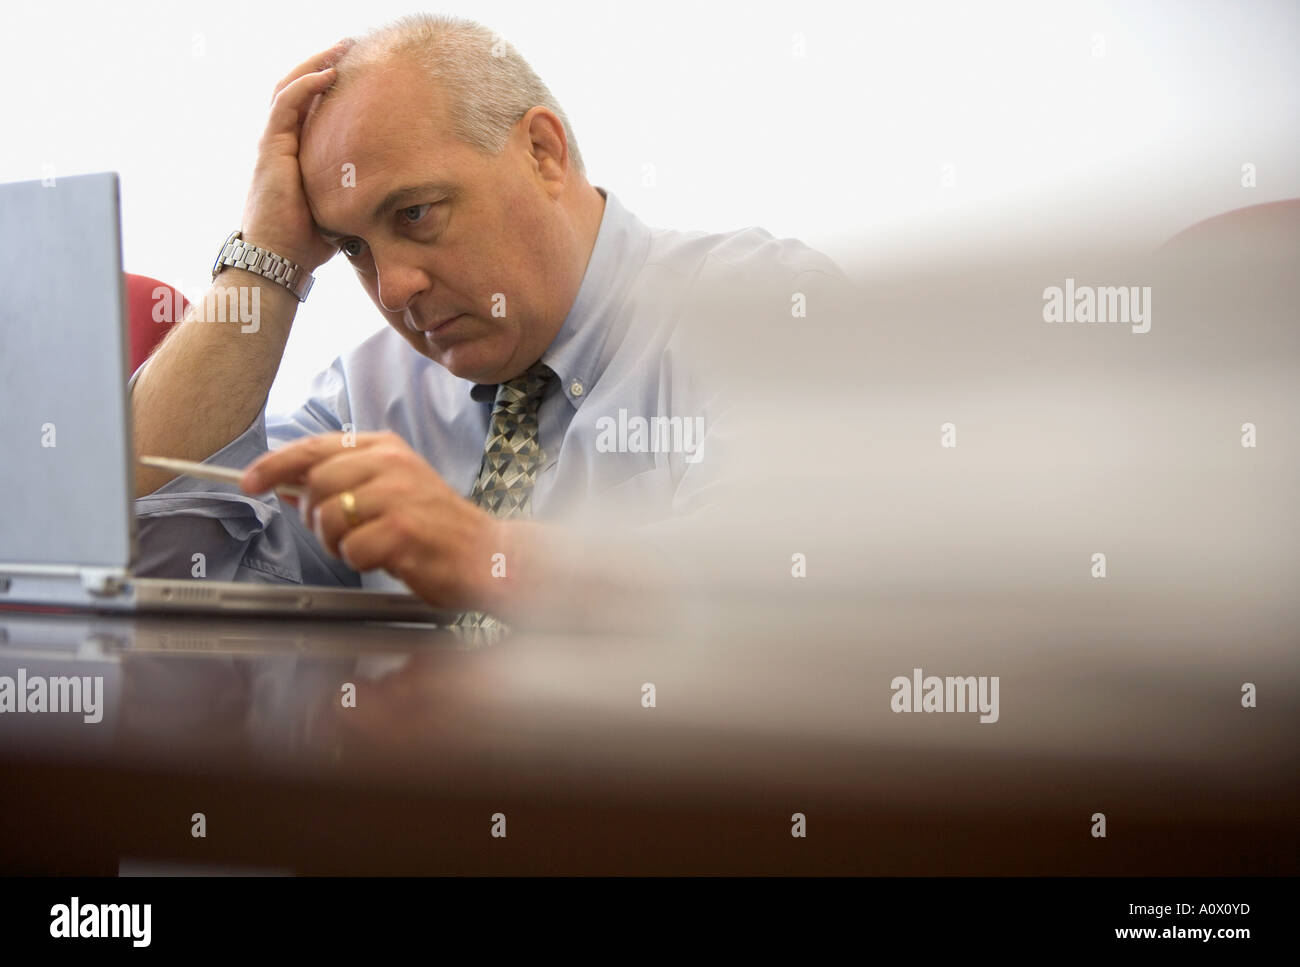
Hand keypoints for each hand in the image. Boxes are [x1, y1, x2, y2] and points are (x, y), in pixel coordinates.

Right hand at [240, 40, 352, 271]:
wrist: (279, 260)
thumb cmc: (308, 244)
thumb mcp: (341, 210)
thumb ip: (358, 194)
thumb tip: (397, 197)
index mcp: (296, 153)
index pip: (311, 108)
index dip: (330, 86)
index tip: (358, 72)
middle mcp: (282, 142)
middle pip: (299, 89)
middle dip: (324, 65)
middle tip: (352, 48)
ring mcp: (274, 143)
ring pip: (290, 88)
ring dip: (316, 65)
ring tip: (341, 49)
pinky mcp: (271, 148)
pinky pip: (286, 104)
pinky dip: (305, 85)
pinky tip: (328, 74)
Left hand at [240, 432, 507, 611]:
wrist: (489, 556)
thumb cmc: (436, 528)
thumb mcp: (392, 491)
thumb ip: (343, 484)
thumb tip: (288, 487)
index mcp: (386, 448)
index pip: (315, 448)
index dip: (275, 465)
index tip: (250, 482)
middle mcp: (392, 464)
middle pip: (316, 484)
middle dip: (317, 518)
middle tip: (343, 535)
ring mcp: (399, 495)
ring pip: (330, 517)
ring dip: (338, 542)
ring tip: (368, 547)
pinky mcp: (404, 530)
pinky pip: (352, 549)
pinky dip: (361, 561)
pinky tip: (387, 558)